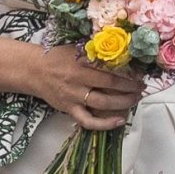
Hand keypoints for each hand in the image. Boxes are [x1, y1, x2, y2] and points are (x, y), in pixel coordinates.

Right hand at [30, 45, 145, 129]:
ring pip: (102, 103)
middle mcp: (78, 80)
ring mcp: (73, 97)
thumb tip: (120, 53)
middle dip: (130, 87)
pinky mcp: (69, 110)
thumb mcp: (75, 49)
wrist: (33, 70)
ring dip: (123, 103)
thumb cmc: (56, 57)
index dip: (128, 73)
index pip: (110, 68)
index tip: (140, 74)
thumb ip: (94, 53)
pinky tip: (119, 121)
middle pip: (110, 86)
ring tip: (135, 99)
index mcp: (81, 62)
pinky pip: (88, 121)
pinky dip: (105, 124)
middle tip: (141, 87)